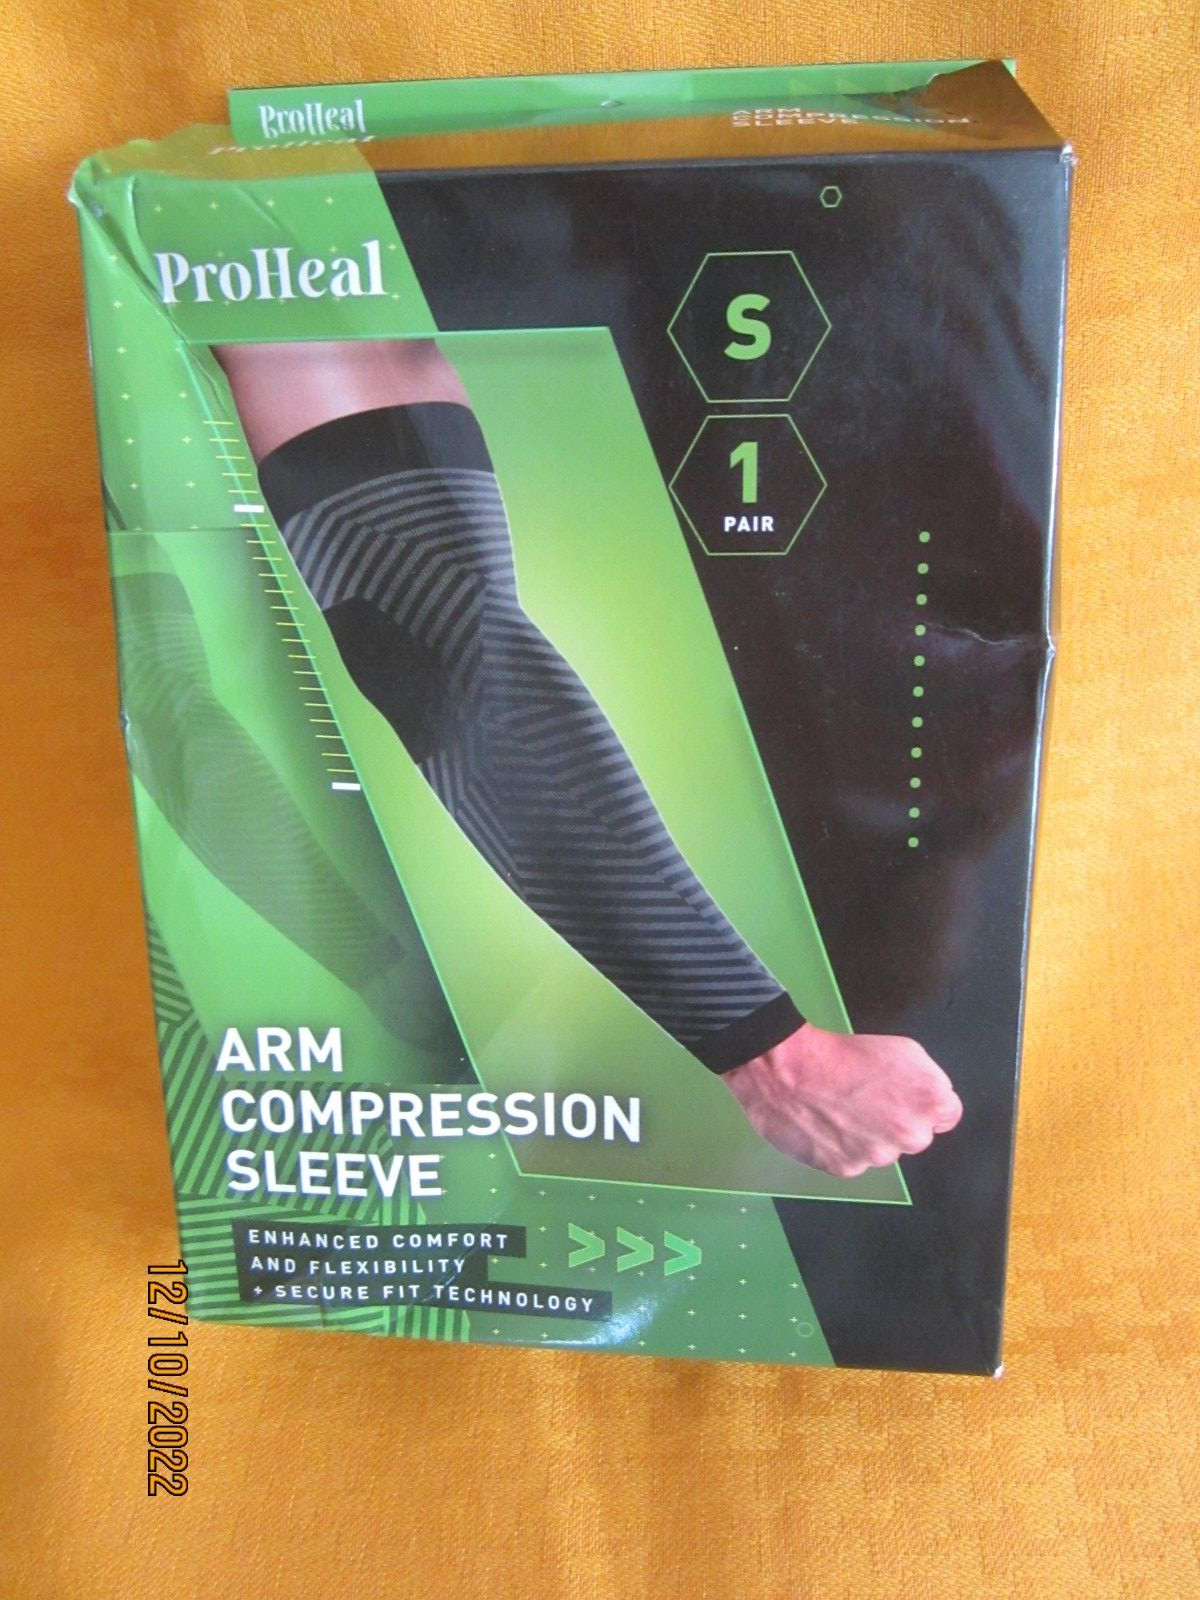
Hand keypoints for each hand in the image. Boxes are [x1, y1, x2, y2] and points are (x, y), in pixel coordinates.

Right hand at [723, 1022, 961, 1176]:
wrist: (787, 1068)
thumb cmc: (843, 1053)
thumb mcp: (902, 1049)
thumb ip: (926, 1080)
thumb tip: (926, 1102)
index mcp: (929, 1103)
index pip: (947, 1115)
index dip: (923, 1101)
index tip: (903, 1094)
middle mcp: (910, 1136)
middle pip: (914, 1135)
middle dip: (898, 1120)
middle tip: (867, 1098)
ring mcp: (878, 1156)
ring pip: (882, 1149)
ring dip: (869, 1135)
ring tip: (840, 1108)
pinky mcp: (847, 1169)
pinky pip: (853, 1159)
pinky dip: (842, 1146)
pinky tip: (826, 1123)